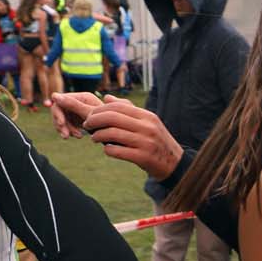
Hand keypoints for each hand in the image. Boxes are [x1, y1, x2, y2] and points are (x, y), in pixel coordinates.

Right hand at [49, 91, 103, 138]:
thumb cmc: (108, 119)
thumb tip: (53, 95)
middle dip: (61, 124)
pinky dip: (70, 131)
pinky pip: (67, 125)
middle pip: (58, 111)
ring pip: (62, 119)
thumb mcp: (89, 113)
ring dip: (65, 129)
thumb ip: (72, 104)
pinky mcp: (78, 119)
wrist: (120, 128)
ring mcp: (78, 110)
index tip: (60, 123)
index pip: (60, 102)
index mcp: (82, 96)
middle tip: (66, 135)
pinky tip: (78, 136)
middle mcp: (78, 101)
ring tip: (76, 136)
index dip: (57, 112)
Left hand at [66, 95, 183, 180]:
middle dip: (94, 120)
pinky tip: (108, 149)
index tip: (90, 116)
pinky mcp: (142, 157)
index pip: (117, 107)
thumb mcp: (147, 122)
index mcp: (147, 116)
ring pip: (111, 134)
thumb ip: (128, 109)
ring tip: (94, 138)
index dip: (99, 110)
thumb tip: (107, 98)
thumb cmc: (156, 140)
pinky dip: (107, 150)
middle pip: (111, 118)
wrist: (174, 163)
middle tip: (87, 125)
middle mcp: (147, 127)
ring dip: (97, 136)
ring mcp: (145, 142)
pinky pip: (116, 151)